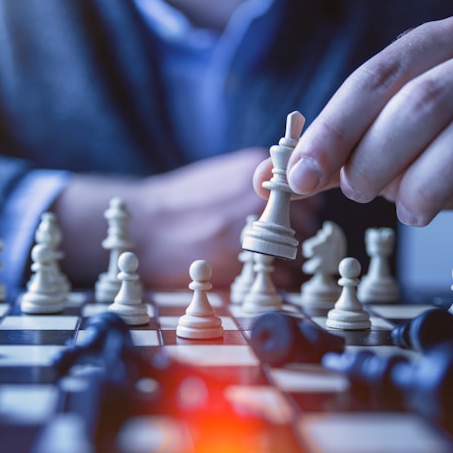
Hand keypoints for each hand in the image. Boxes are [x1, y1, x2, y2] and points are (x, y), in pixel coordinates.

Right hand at [55, 148, 318, 288]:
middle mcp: (259, 198)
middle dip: (292, 238)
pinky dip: (273, 282)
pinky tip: (250, 275)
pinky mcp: (242, 263)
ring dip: (285, 262)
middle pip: (306, 225)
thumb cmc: (178, 204)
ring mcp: (252, 230)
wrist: (144, 227)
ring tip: (258, 262)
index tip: (287, 222)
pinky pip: (281, 278)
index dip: (299, 212)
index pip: (308, 194)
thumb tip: (287, 197)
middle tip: (269, 246)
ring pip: (296, 254)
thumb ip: (256, 184)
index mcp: (255, 170)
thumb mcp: (219, 176)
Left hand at [261, 16, 452, 236]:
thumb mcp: (384, 142)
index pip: (373, 80)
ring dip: (427, 184)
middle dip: (377, 160)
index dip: (332, 131)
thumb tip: (265, 180)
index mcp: (436, 47)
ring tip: (411, 210)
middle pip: (422, 102)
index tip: (299, 177)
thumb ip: (332, 157)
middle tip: (361, 192)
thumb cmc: (444, 144)